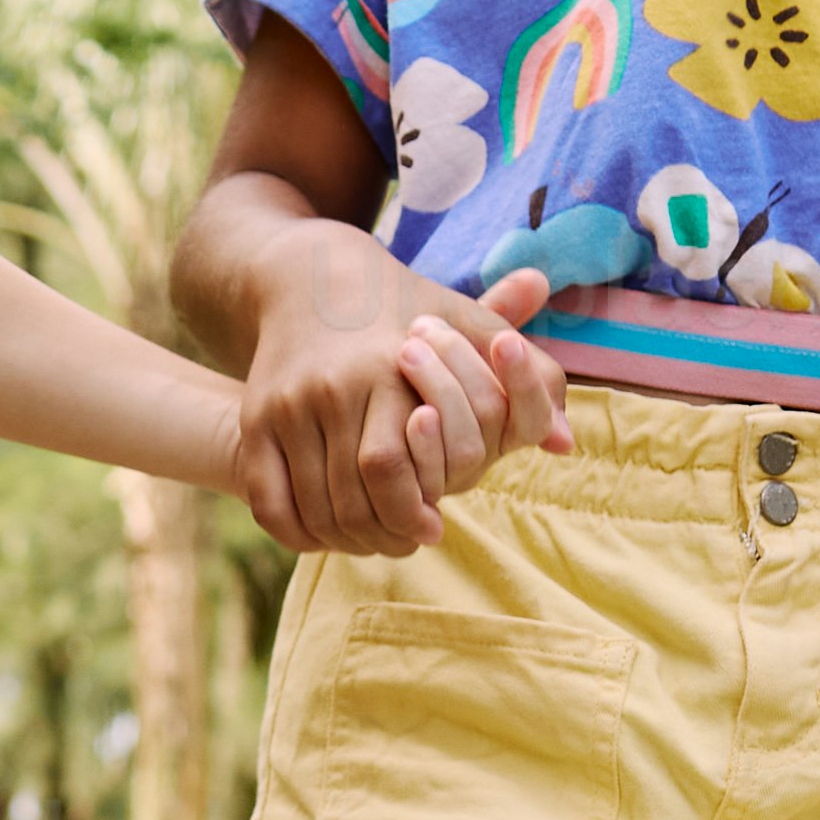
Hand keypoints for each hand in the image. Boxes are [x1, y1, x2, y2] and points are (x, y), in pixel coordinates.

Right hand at [234, 229, 558, 556]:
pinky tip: (326, 534)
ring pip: (313, 506)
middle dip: (384, 533)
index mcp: (384, 366)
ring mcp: (283, 406)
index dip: (415, 510)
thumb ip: (525, 378)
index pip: (394, 466)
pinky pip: (270, 502)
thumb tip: (565, 443)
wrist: (306, 277)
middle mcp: (328, 387)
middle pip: (353, 495)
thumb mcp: (468, 324)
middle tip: (406, 542)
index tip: (435, 528)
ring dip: (345, 539)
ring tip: (373, 542)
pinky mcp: (254, 421)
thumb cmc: (404, 308)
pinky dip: (299, 532)